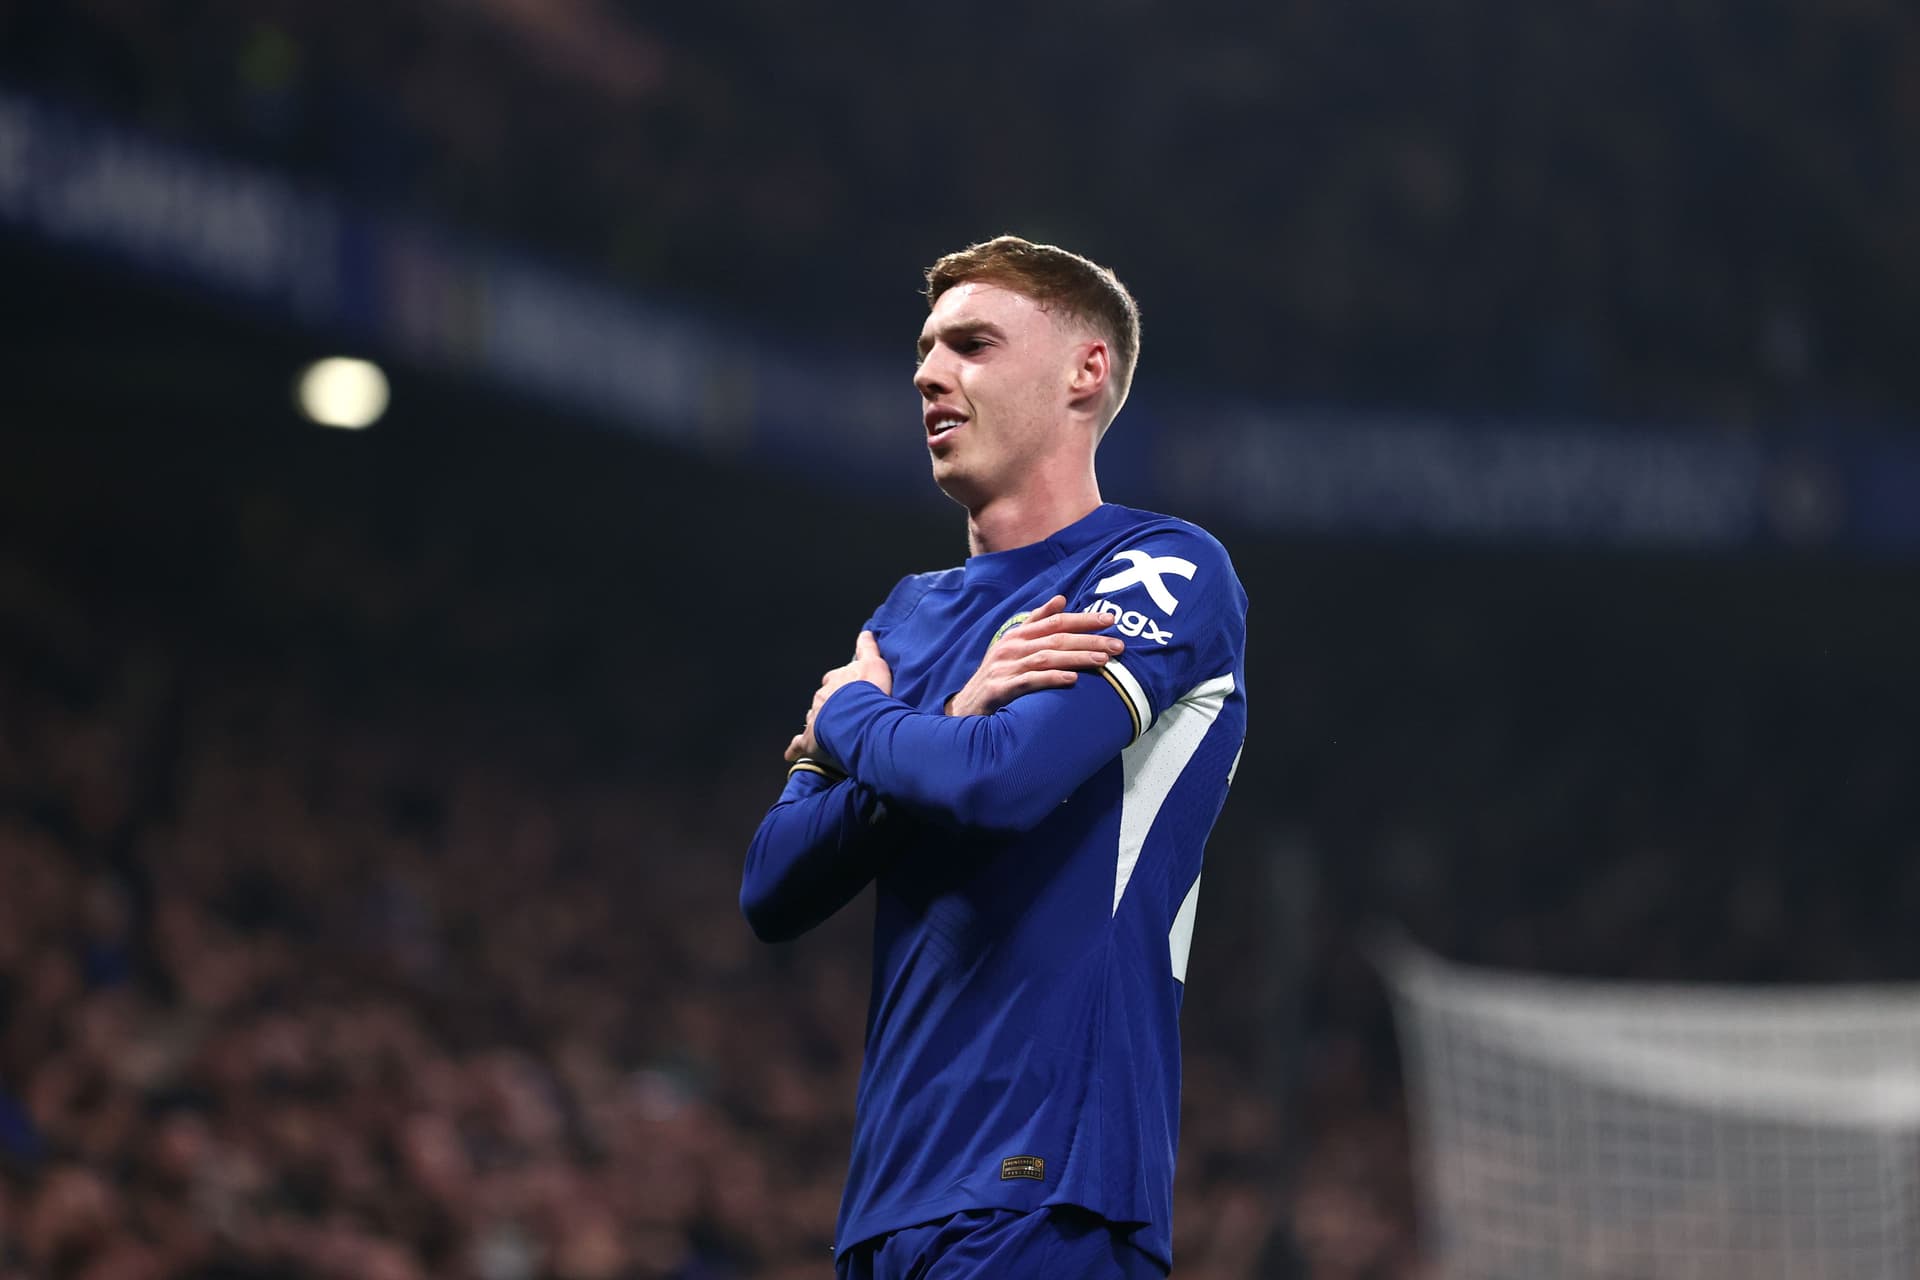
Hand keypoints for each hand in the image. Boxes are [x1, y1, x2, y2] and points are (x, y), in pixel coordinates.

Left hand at [784, 630, 893, 763]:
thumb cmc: (868, 690)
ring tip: (827, 732)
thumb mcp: (874, 663)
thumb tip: (865, 633)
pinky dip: (794, 749)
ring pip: (813, 719)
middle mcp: (822, 697)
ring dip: (818, 723)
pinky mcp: (810, 739)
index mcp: (835, 680)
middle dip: (829, 704)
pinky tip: (790, 754)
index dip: (840, 684)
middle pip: (822, 699)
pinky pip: (799, 744)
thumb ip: (867, 649)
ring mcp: (814, 718)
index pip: (834, 679)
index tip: (847, 689)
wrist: (858, 715)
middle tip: (841, 712)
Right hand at [945, 595, 1123, 716]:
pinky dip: (1051, 678)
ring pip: (1046, 657)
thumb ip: (1036, 622)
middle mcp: (1011, 647)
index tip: (1110, 619)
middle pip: (1056, 638)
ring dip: (1077, 658)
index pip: (1055, 621)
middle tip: (1117, 645)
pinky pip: (1029, 681)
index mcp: (1017, 634)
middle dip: (1089, 640)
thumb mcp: (1013, 646)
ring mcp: (1005, 667)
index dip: (1083, 619)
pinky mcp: (1000, 688)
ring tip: (1103, 661)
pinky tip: (1071, 679)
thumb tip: (1060, 599)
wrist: (967, 708)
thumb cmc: (997, 676)